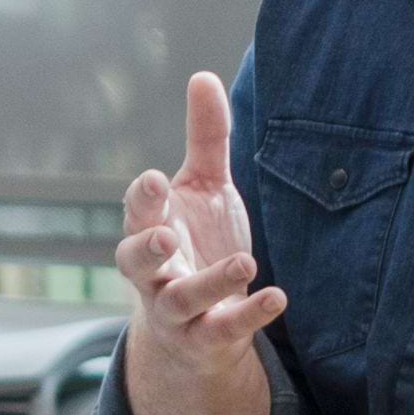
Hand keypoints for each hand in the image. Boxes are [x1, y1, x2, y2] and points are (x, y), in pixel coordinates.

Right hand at [116, 71, 286, 377]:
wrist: (200, 323)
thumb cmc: (199, 242)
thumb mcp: (205, 189)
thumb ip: (205, 140)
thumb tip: (203, 76)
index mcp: (150, 228)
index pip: (137, 212)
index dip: (144, 200)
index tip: (156, 180)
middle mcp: (154, 272)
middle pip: (135, 261)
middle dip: (146, 247)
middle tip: (164, 234)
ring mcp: (177, 310)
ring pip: (180, 301)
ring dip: (209, 284)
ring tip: (245, 264)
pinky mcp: (207, 338)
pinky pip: (224, 329)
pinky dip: (250, 315)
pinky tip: (278, 297)